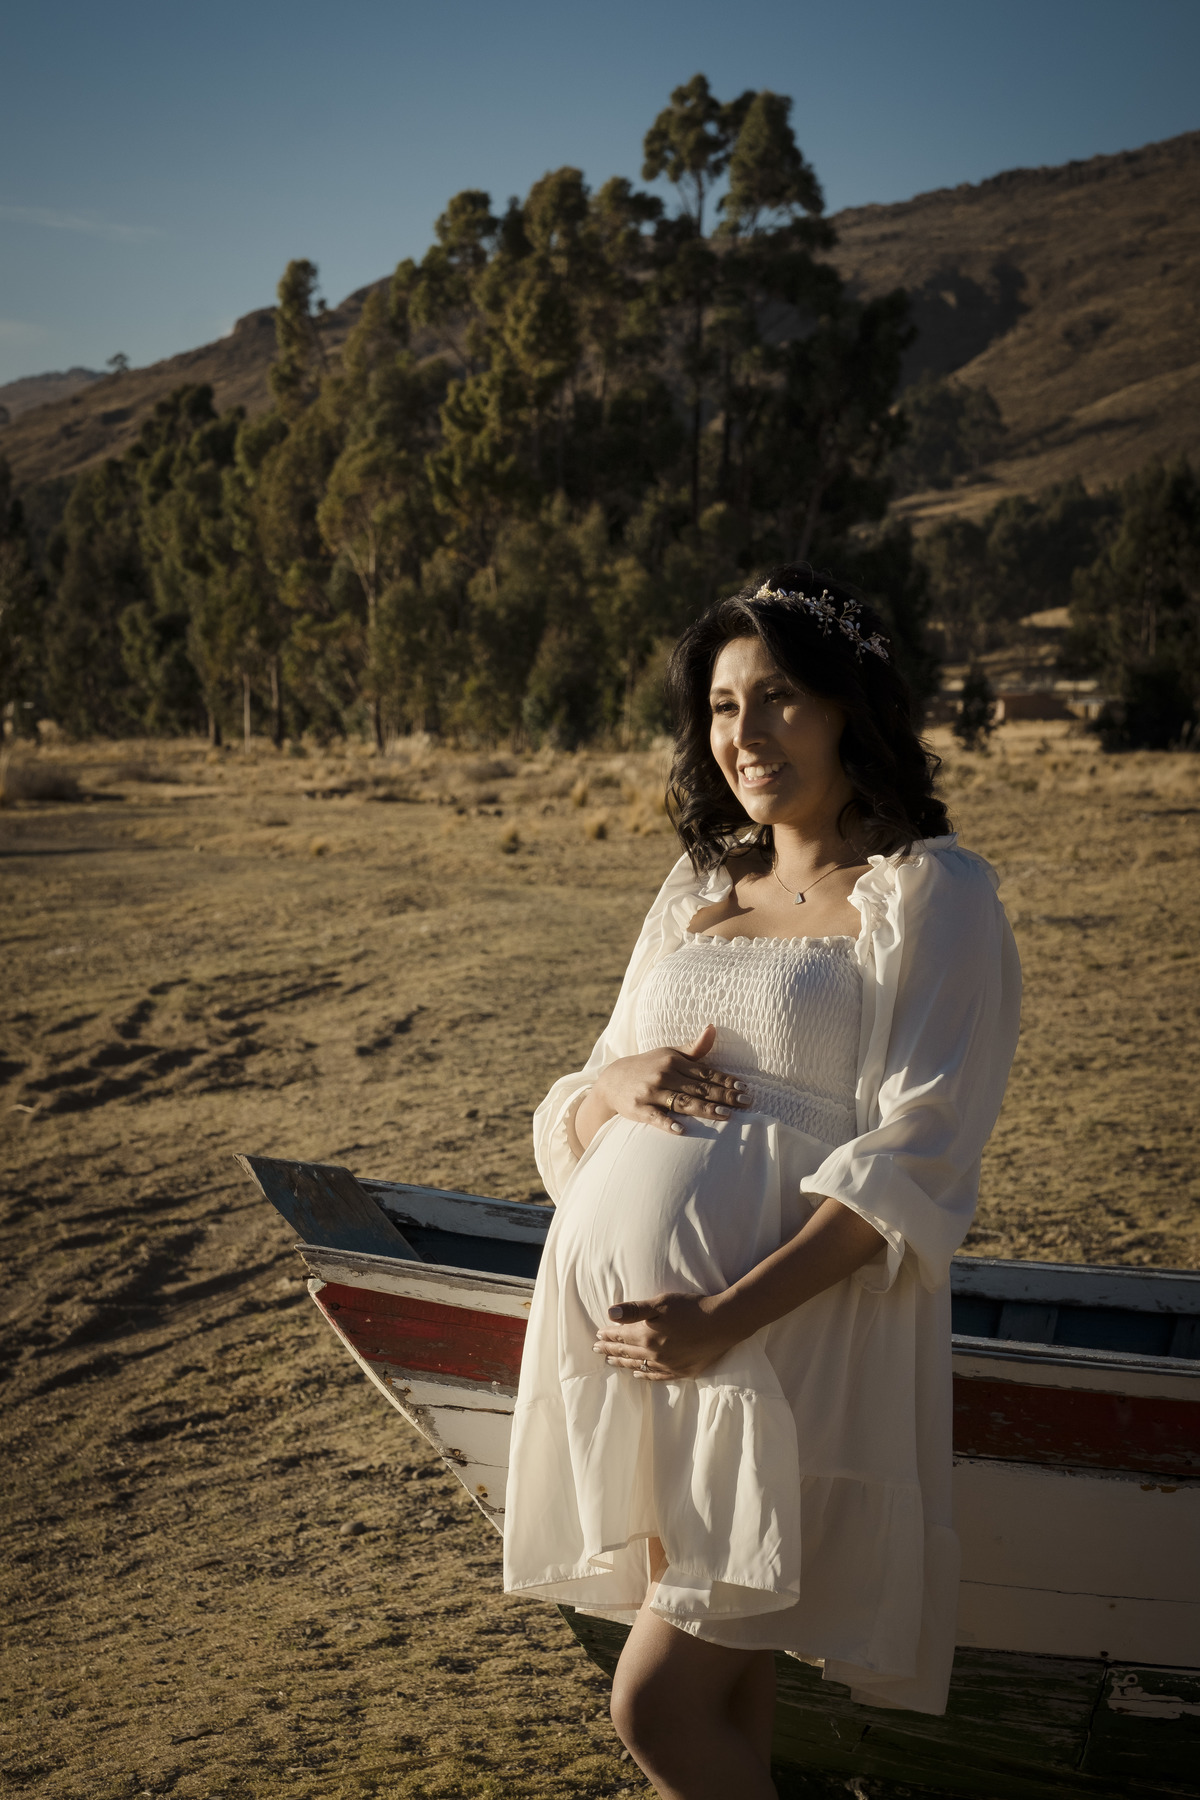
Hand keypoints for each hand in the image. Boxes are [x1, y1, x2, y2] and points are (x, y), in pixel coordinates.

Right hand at [585, 1026, 750, 1140]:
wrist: (612, 1081)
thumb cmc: (648, 1067)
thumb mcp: (668, 1053)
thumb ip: (694, 1048)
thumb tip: (713, 1028)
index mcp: (674, 1061)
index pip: (706, 1072)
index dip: (726, 1080)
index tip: (744, 1087)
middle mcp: (664, 1074)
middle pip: (699, 1088)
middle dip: (724, 1095)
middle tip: (746, 1103)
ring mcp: (651, 1092)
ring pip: (683, 1102)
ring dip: (705, 1109)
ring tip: (726, 1115)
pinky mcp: (639, 1108)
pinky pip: (655, 1117)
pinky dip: (667, 1122)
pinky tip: (681, 1129)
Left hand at [592, 1292, 741, 1380]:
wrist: (722, 1323)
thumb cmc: (691, 1308)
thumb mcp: (661, 1303)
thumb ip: (634, 1310)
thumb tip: (609, 1313)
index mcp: (647, 1336)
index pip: (621, 1337)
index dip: (608, 1335)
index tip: (597, 1335)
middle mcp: (654, 1354)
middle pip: (627, 1352)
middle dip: (610, 1350)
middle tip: (596, 1349)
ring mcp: (668, 1365)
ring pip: (639, 1365)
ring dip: (623, 1363)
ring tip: (610, 1362)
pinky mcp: (682, 1371)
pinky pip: (657, 1376)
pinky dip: (644, 1376)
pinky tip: (638, 1375)